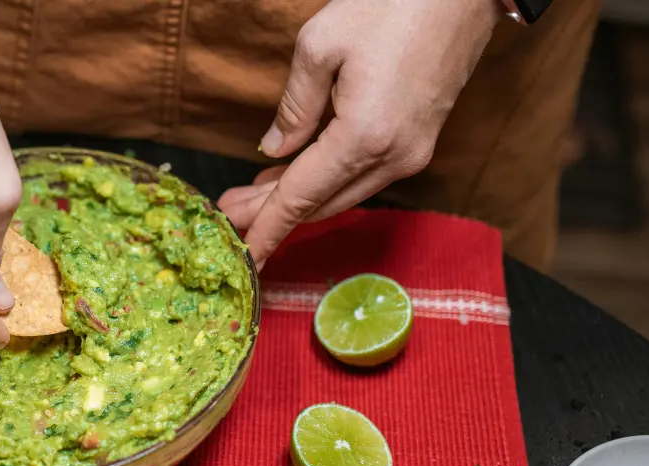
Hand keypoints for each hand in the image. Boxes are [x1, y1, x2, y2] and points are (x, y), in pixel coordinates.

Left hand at [218, 0, 502, 268]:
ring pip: (342, 193)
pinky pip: (362, 176)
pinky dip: (326, 182)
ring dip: (297, 199)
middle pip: (320, 203)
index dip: (266, 229)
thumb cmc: (392, 4)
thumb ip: (293, 107)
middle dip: (271, 214)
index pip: (300, 197)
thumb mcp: (319, 46)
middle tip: (229, 216)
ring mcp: (412, 153)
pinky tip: (294, 174)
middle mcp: (393, 157)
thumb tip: (275, 150)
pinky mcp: (419, 141)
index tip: (242, 257)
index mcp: (364, 137)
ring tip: (251, 198)